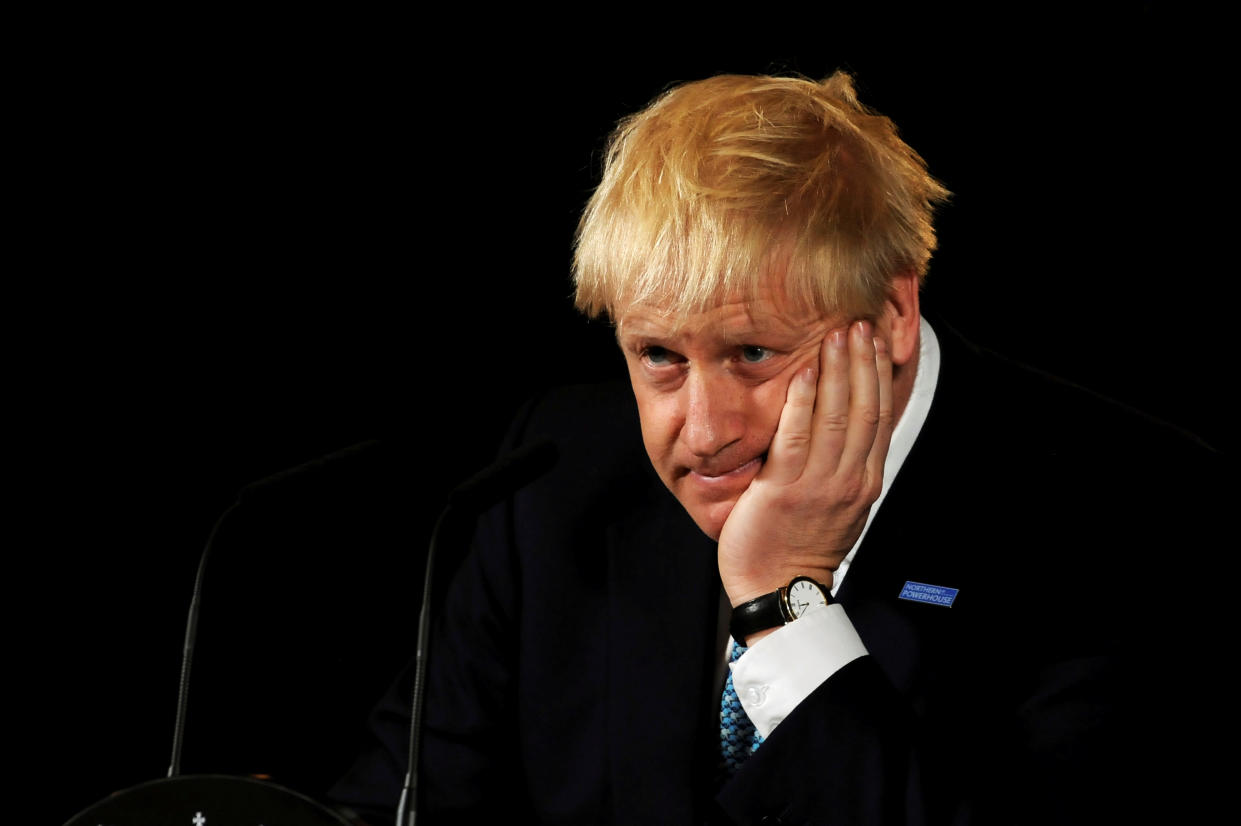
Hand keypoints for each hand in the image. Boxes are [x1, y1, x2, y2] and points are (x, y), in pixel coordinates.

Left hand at [717, 320, 894, 611]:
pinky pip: (798, 436)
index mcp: (863, 481)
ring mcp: (819, 484)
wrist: (779, 590)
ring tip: (837, 333)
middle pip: (864, 408)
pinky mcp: (786, 489)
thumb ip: (841, 464)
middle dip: (863, 361)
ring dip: (838, 370)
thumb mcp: (835, 504)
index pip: (878, 416)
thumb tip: (841, 425)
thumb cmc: (798, 546)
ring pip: (838, 416)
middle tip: (859, 322)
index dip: (878, 375)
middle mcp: (849, 479)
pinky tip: (805, 371)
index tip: (875, 341)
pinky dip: (804, 401)